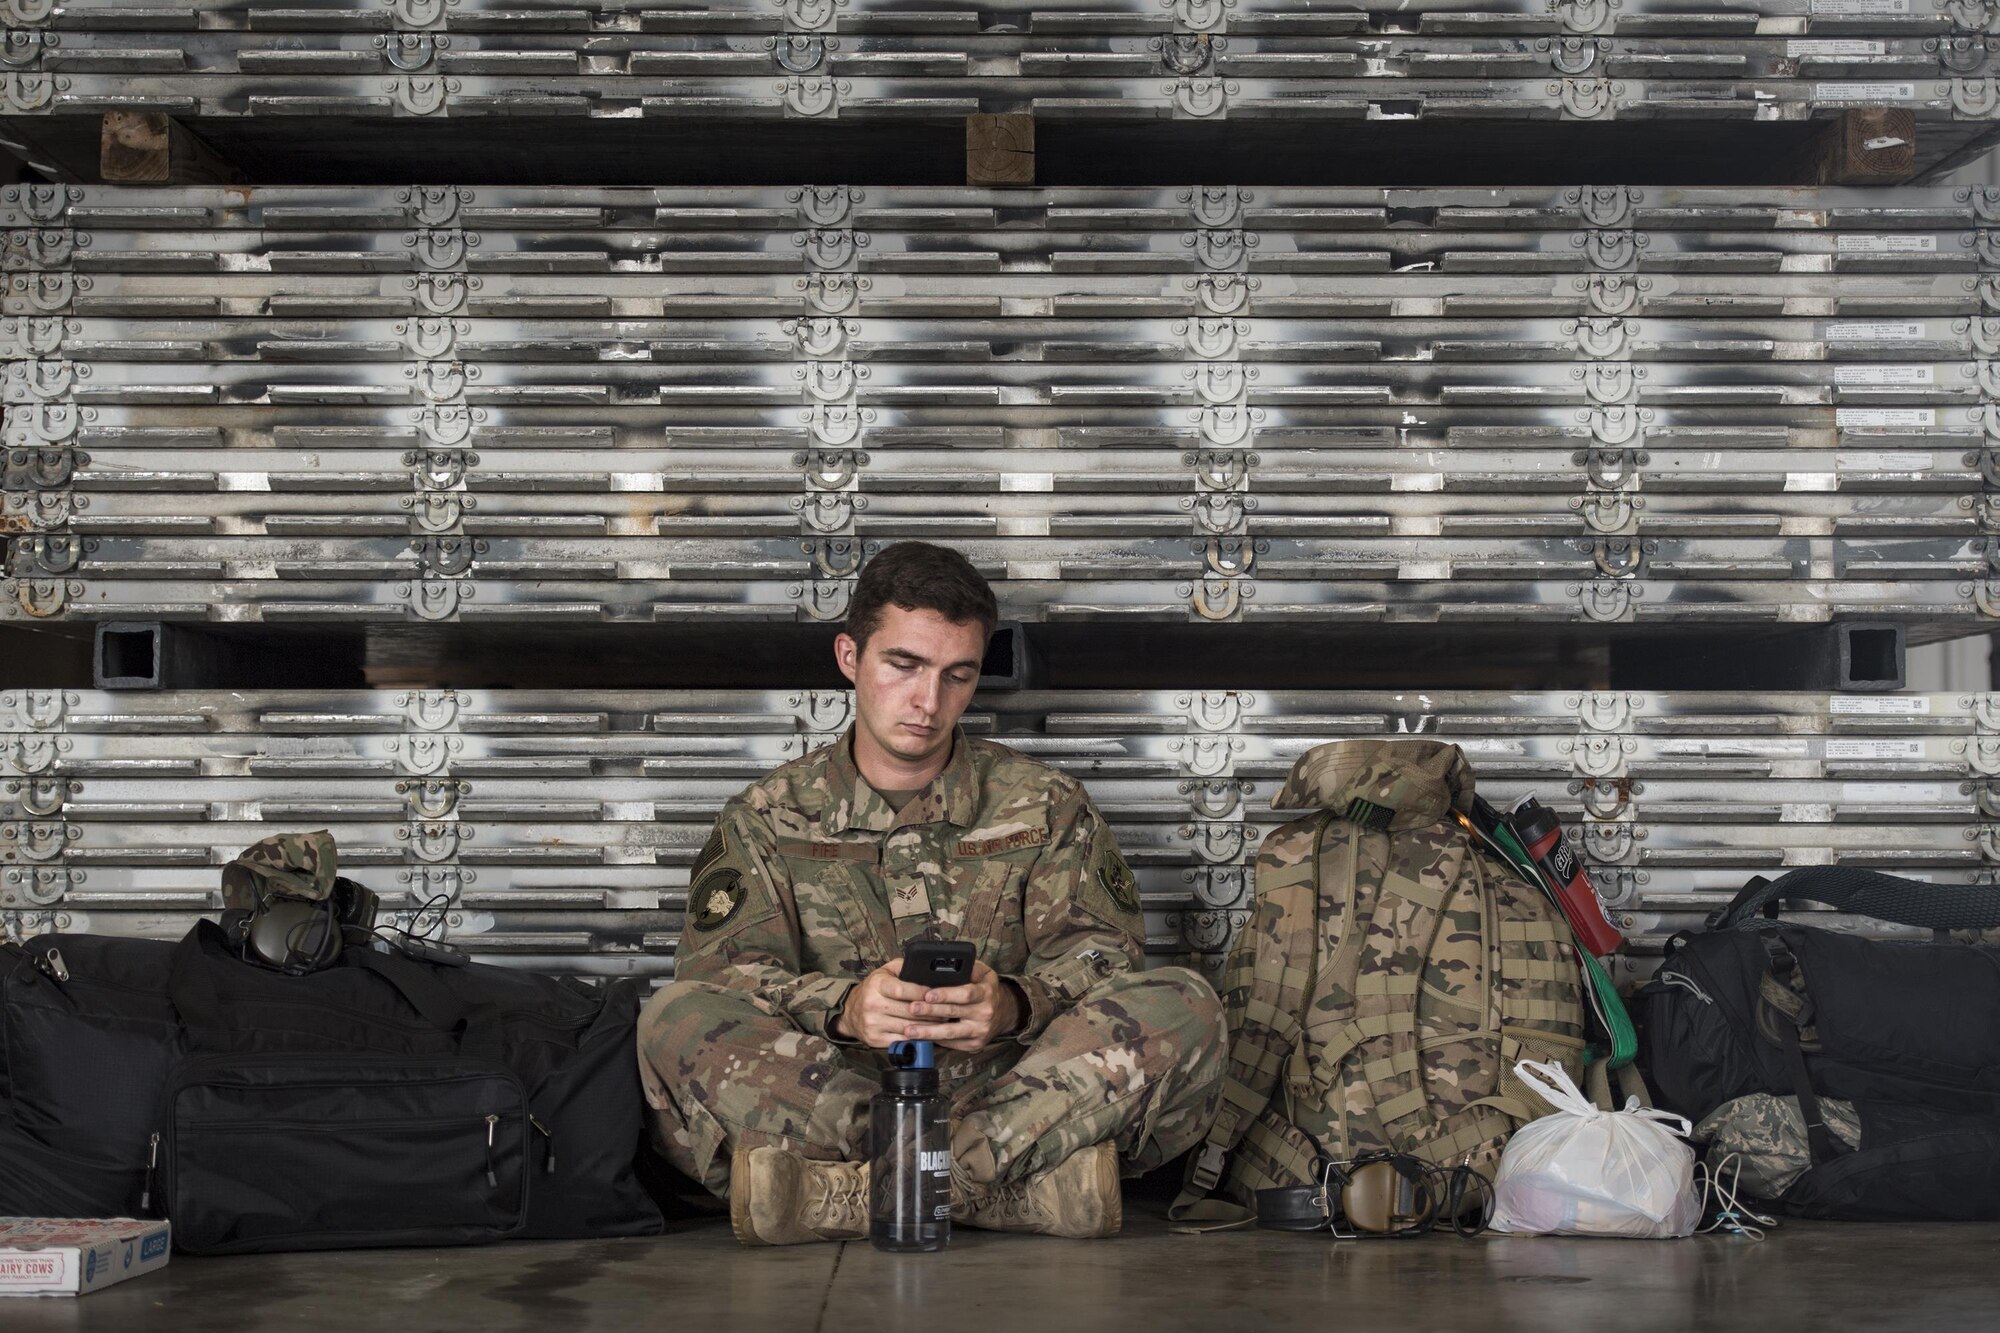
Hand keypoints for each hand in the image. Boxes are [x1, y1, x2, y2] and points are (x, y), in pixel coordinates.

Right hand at [837, 959, 932, 1049]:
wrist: (850, 1013)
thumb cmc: (873, 989)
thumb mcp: (885, 971)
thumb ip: (904, 967)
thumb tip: (925, 970)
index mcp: (876, 985)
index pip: (903, 990)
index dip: (922, 993)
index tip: (936, 995)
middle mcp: (873, 1004)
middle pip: (909, 1011)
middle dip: (932, 1012)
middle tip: (947, 1011)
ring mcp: (873, 1024)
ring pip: (909, 1027)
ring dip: (928, 1026)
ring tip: (941, 1022)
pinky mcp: (875, 1039)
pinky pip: (902, 1040)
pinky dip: (917, 1038)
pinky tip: (926, 1033)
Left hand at [900, 959, 1019, 1053]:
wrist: (1003, 1013)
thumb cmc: (985, 989)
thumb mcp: (984, 973)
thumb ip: (970, 967)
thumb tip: (952, 963)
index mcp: (986, 993)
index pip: (965, 994)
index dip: (945, 995)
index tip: (927, 994)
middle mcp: (985, 1013)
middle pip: (953, 1013)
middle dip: (930, 1011)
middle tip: (911, 1009)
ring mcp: (980, 1031)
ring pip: (950, 1033)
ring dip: (928, 1032)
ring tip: (909, 1030)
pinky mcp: (974, 1045)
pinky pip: (951, 1044)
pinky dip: (934, 1041)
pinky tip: (919, 1038)